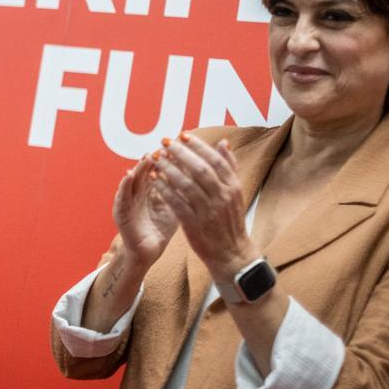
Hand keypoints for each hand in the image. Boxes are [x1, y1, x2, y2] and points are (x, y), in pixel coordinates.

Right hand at [113, 153, 178, 268]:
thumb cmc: (160, 229)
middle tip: (165, 146)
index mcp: (151, 189)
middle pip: (146, 170)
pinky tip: (129, 174)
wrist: (147, 252)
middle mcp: (138, 191)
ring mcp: (127, 200)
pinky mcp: (120, 211)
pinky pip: (121, 195)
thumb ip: (186, 190)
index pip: (161, 169)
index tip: (181, 147)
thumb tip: (205, 174)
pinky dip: (124, 184)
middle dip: (156, 158)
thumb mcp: (176, 206)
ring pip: (133, 178)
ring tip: (148, 156)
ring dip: (139, 167)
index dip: (170, 158)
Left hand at [151, 134, 259, 279]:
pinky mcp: (194, 224)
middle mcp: (222, 197)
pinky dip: (164, 189)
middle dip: (180, 153)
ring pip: (186, 184)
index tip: (182, 135)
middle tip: (164, 142)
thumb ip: (229, 167)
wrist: (231, 253)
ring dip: (168, 168)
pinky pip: (176, 202)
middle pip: (199, 169)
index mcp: (232, 187)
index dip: (198, 146)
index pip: (215, 160)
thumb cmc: (229, 219)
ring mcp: (208, 211)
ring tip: (155, 158)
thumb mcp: (234, 193)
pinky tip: (154, 179)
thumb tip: (223, 142)